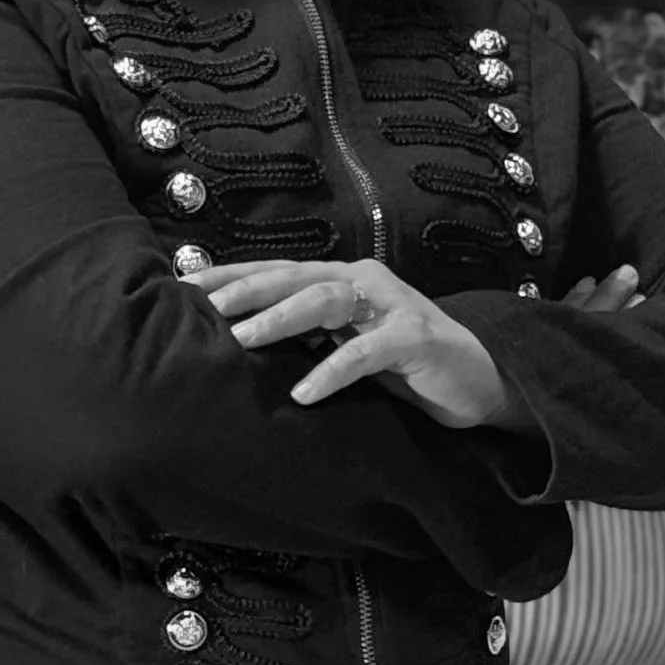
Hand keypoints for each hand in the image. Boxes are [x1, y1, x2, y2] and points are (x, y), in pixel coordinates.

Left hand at [185, 255, 646, 431]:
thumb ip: (305, 335)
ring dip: (280, 319)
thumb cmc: (403, 368)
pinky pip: (368, 352)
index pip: (276, 272)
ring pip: (325, 300)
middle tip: (202, 310)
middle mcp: (362, 283)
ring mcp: (392, 306)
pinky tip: (303, 393)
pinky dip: (333, 370)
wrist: (478, 383)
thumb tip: (237, 343)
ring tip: (240, 341)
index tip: (185, 288)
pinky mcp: (417, 338)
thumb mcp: (345, 346)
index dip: (231, 276)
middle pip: (293, 277)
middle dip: (244, 290)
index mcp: (340, 282)